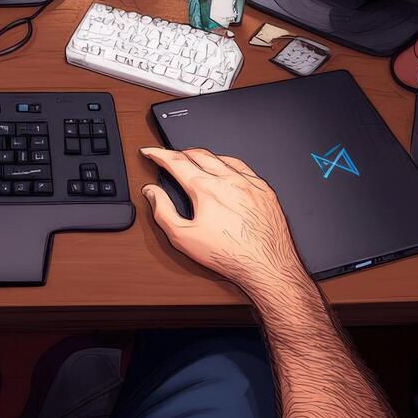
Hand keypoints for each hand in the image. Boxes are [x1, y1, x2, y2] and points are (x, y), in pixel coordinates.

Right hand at [141, 147, 308, 302]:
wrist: (267, 266)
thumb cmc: (229, 255)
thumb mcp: (183, 238)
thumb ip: (163, 211)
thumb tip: (152, 193)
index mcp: (206, 188)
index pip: (176, 161)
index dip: (159, 154)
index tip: (150, 151)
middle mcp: (229, 180)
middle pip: (198, 154)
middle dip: (179, 153)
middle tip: (169, 157)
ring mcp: (249, 183)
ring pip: (221, 158)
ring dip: (203, 156)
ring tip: (194, 160)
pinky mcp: (264, 190)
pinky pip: (243, 167)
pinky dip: (227, 163)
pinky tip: (225, 169)